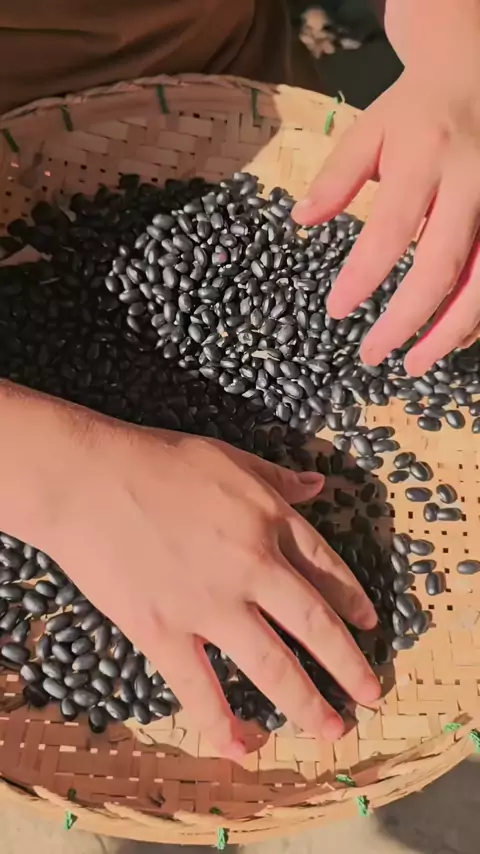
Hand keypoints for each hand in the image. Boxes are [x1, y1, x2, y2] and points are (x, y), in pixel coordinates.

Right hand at [47, 415, 378, 757]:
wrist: (89, 480)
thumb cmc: (157, 460)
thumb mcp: (229, 457)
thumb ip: (277, 477)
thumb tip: (318, 485)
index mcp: (270, 521)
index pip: (326, 569)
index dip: (353, 601)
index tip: (370, 626)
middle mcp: (252, 567)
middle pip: (314, 625)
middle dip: (348, 665)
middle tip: (372, 694)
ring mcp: (210, 605)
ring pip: (273, 666)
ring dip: (307, 704)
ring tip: (333, 731)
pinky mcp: (165, 632)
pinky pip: (200, 689)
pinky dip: (222, 724)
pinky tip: (244, 748)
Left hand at [293, 3, 479, 375]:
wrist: (476, 73)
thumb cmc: (413, 112)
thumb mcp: (368, 130)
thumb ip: (336, 177)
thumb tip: (300, 220)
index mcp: (425, 157)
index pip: (392, 228)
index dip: (364, 275)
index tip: (336, 310)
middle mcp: (471, 182)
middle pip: (443, 265)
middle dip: (408, 319)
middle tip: (373, 354)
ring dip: (449, 331)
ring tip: (415, 366)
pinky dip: (474, 316)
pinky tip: (448, 340)